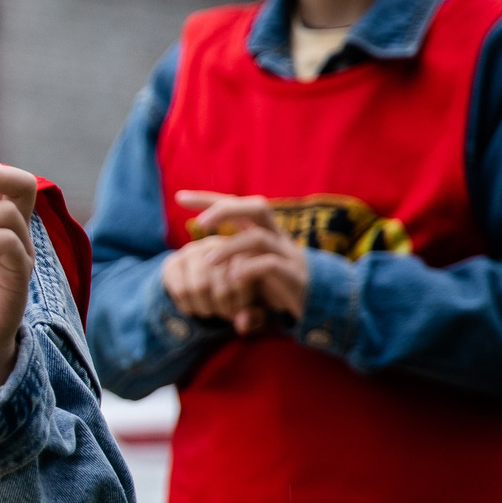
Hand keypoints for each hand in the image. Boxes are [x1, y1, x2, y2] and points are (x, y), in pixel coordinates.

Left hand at [169, 191, 309, 333]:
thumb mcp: (251, 273)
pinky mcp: (294, 276)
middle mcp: (277, 237)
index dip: (210, 199)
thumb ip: (229, 267)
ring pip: (259, 238)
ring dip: (230, 247)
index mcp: (264, 232)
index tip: (180, 197)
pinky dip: (249, 269)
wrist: (321, 305)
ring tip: (208, 261)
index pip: (238, 205)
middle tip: (200, 222)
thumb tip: (200, 263)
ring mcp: (287, 255)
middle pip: (257, 208)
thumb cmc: (280, 286)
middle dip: (226, 210)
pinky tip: (232, 279)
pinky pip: (270, 265)